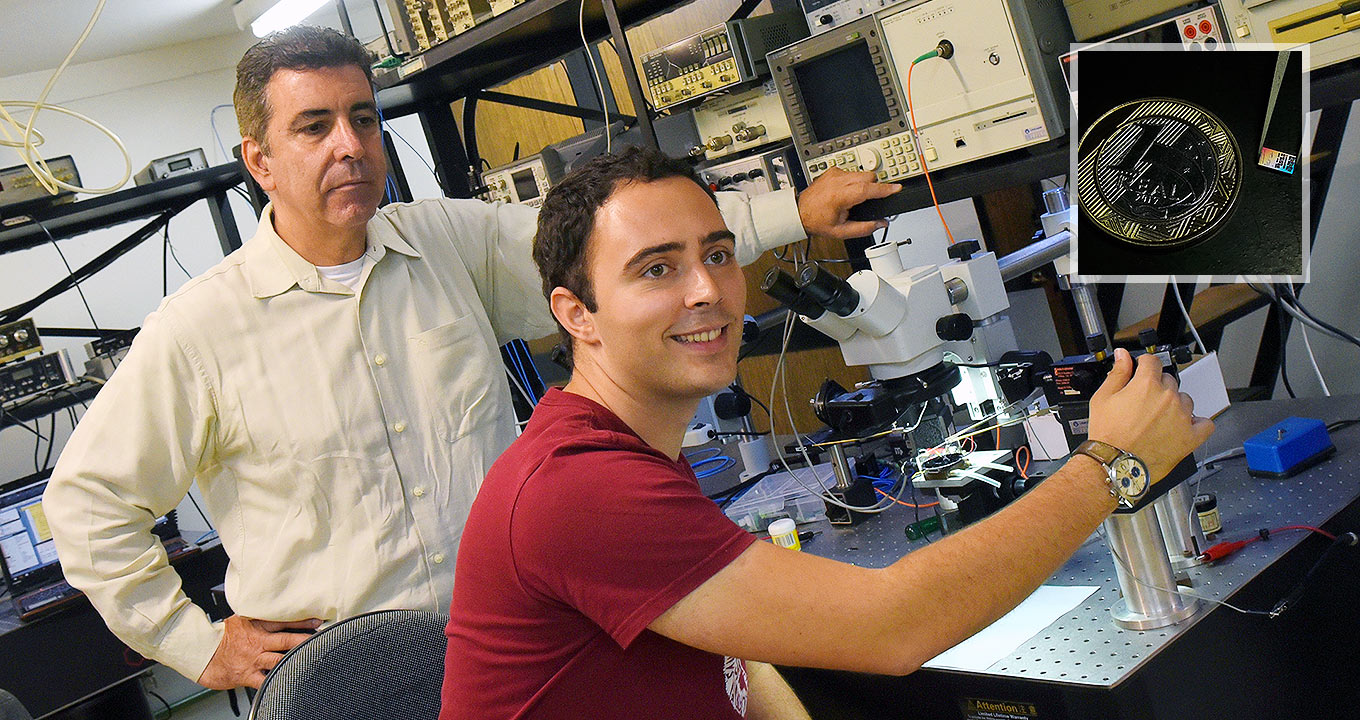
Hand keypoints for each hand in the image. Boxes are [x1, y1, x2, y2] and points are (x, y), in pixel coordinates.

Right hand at [197, 615, 321, 688]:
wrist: (202, 653)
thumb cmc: (222, 638)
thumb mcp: (240, 621)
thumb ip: (259, 619)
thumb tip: (277, 613)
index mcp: (256, 626)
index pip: (283, 621)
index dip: (302, 621)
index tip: (317, 621)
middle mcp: (257, 641)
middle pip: (286, 639)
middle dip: (305, 639)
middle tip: (321, 638)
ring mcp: (253, 659)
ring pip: (280, 658)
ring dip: (296, 658)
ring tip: (311, 658)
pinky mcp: (247, 674)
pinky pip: (265, 680)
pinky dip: (277, 680)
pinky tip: (289, 680)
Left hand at [796, 168, 900, 241]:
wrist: (799, 212)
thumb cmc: (817, 221)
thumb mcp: (841, 231)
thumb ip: (864, 228)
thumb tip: (881, 223)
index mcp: (840, 196)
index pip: (867, 189)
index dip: (884, 189)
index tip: (897, 188)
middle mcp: (837, 181)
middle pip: (868, 177)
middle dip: (874, 187)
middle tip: (869, 201)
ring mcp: (835, 173)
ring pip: (861, 173)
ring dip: (864, 183)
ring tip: (855, 198)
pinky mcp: (833, 170)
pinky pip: (852, 172)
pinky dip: (855, 180)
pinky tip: (848, 191)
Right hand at [1087, 349, 1213, 482]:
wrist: (1115, 464)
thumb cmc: (1108, 435)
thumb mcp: (1103, 398)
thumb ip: (1117, 373)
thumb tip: (1123, 356)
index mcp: (1147, 384)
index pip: (1153, 361)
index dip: (1145, 365)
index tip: (1142, 371)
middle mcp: (1169, 397)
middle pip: (1169, 380)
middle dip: (1158, 387)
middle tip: (1145, 403)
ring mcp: (1183, 417)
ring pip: (1185, 400)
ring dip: (1175, 405)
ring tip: (1160, 419)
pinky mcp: (1191, 436)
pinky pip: (1205, 424)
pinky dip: (1197, 423)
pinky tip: (1184, 426)